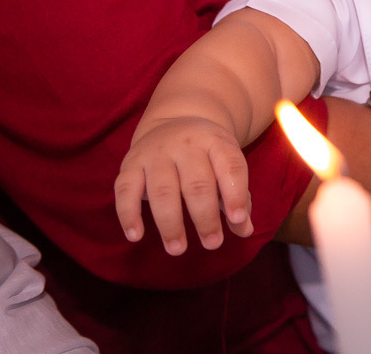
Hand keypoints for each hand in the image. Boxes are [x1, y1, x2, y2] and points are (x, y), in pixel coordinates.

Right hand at [114, 117, 253, 255]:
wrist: (172, 121)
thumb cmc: (206, 155)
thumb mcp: (226, 166)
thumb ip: (238, 198)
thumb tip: (245, 230)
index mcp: (215, 141)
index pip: (230, 166)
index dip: (235, 193)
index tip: (237, 220)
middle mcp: (185, 144)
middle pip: (197, 183)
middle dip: (205, 217)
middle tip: (212, 243)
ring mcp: (155, 152)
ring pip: (163, 189)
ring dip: (170, 223)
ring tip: (178, 249)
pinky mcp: (130, 163)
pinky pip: (125, 189)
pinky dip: (128, 213)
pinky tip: (136, 236)